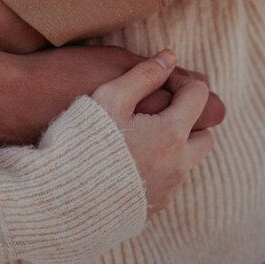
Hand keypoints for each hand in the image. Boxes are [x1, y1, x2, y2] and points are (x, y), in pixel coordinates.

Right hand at [92, 50, 214, 215]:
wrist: (60, 197)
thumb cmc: (85, 142)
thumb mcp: (111, 97)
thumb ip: (144, 74)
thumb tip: (169, 58)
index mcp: (171, 134)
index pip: (200, 95)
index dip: (180, 81)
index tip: (158, 84)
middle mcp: (177, 165)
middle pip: (204, 133)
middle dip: (188, 117)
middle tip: (156, 110)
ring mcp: (167, 189)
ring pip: (188, 160)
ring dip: (175, 144)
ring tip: (140, 135)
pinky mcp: (154, 207)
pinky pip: (169, 181)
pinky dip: (160, 167)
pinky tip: (130, 160)